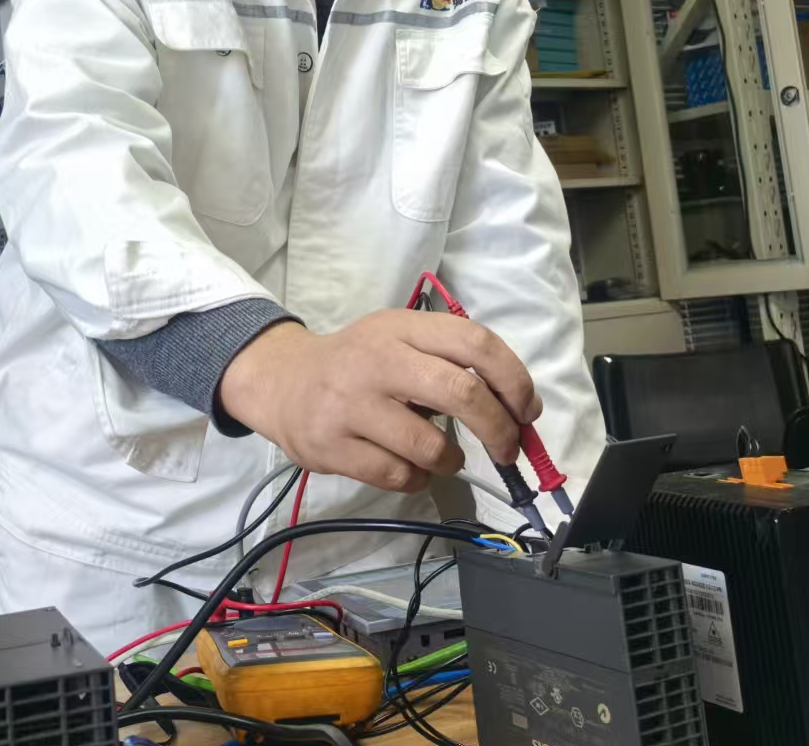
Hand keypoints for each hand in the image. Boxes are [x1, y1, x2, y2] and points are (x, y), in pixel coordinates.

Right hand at [216, 310, 540, 493]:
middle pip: (461, 393)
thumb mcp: (399, 341)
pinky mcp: (332, 445)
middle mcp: (377, 360)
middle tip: (508, 448)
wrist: (282, 382)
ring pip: (430, 446)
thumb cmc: (357, 364)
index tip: (526, 411)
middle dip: (499, 429)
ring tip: (442, 457)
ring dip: (451, 461)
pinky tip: (408, 468)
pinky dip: (417, 479)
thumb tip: (516, 410)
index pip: (475, 343)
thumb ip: (450, 362)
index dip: (514, 380)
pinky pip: (398, 475)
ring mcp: (351, 404)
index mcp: (402, 328)